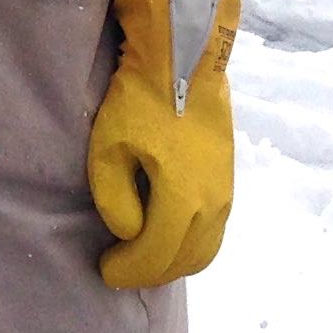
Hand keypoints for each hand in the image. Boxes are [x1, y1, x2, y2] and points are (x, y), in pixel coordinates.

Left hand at [86, 0, 240, 289]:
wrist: (184, 59)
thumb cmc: (139, 100)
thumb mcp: (108, 147)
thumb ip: (114, 199)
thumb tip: (129, 231)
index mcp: (184, 200)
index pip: (156, 257)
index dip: (128, 272)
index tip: (103, 271)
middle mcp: (214, 204)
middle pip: (184, 261)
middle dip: (150, 273)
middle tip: (119, 269)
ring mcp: (227, 193)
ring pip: (205, 250)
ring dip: (173, 261)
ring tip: (140, 256)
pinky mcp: (229, 180)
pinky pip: (214, 231)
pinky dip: (191, 244)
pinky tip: (166, 234)